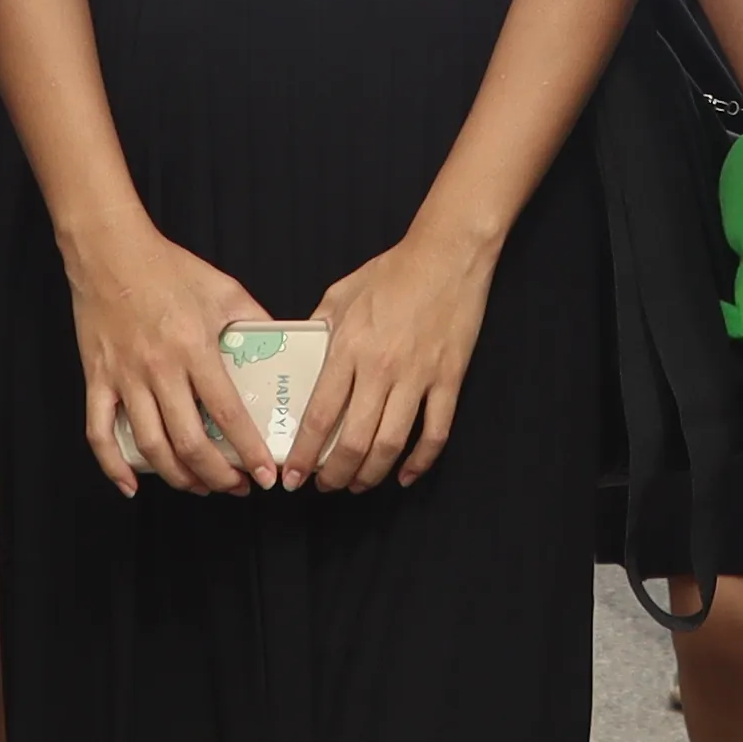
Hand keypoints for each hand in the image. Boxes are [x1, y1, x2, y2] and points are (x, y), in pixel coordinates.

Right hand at [63, 219, 276, 496]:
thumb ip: (255, 320)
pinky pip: (99, 433)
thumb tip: (281, 345)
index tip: (266, 474)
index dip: (247, 449)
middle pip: (188, 442)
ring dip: (179, 477)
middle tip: (238, 487)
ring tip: (202, 486)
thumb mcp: (224, 289)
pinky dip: (113, 466)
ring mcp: (124, 378)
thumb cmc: (169, 269)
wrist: (111, 252)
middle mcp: (159, 370)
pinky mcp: (97, 380)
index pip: (226, 412)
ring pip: (150, 447)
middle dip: (218, 475)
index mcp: (194, 348)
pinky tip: (132, 486)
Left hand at [295, 219, 502, 492]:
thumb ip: (317, 329)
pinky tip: (404, 475)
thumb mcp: (340, 295)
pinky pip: (435, 432)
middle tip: (323, 486)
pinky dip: (419, 462)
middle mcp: (381, 368)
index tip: (293, 477)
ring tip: (357, 485)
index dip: (305, 454)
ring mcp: (418, 377)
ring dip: (370, 475)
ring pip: (391, 444)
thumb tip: (298, 358)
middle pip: (354, 441)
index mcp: (349, 348)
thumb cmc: (391, 272)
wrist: (448, 255)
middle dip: (334, 475)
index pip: (320, 415)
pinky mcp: (449, 379)